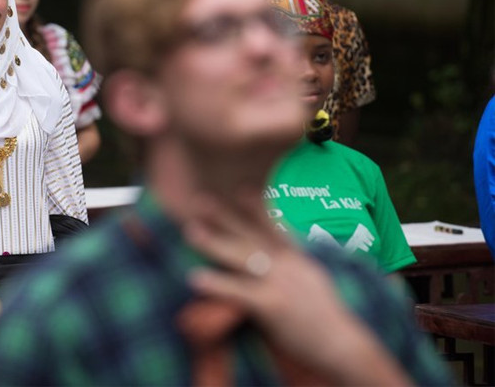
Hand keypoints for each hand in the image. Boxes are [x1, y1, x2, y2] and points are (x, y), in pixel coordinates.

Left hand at [182, 191, 409, 384]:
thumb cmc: (325, 320)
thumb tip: (277, 261)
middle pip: (251, 235)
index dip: (257, 207)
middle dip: (225, 217)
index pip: (275, 227)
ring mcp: (280, 283)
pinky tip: (194, 278)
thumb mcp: (312, 283)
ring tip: (190, 231)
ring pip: (243, 256)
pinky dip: (217, 283)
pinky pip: (238, 291)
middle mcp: (288, 265)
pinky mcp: (272, 305)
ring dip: (214, 243)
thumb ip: (294, 269)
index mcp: (297, 259)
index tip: (241, 188)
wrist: (343, 346)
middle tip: (200, 200)